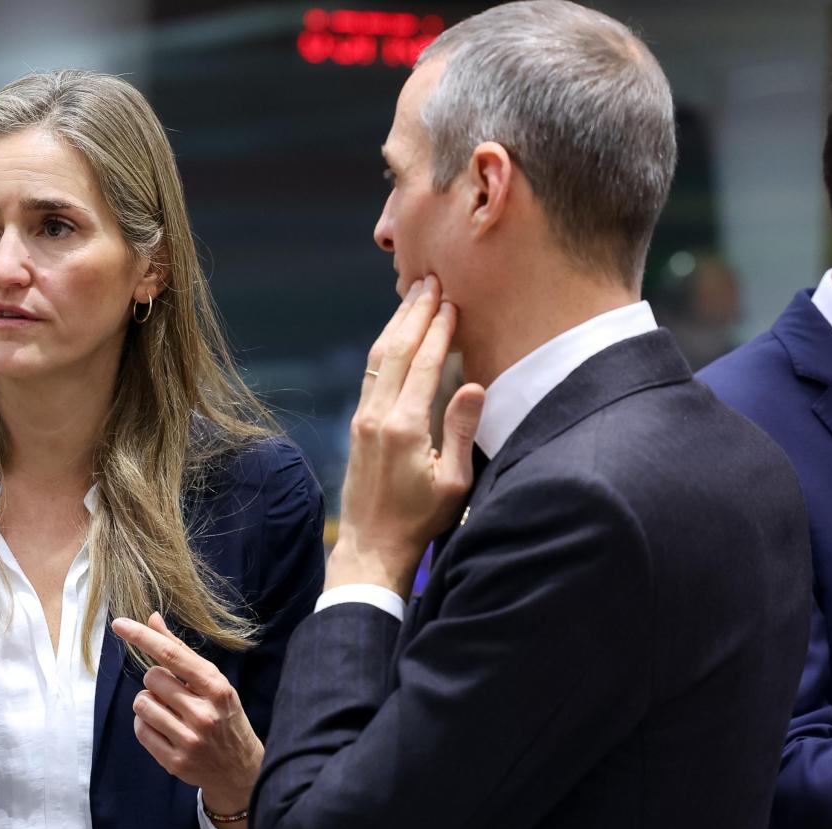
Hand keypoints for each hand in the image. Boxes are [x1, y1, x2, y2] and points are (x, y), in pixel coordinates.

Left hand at [114, 613, 262, 816]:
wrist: (242, 771)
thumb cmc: (224, 717)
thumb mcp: (213, 683)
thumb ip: (181, 652)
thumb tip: (152, 619)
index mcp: (217, 688)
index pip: (171, 655)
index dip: (142, 637)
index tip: (119, 624)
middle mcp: (204, 713)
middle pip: (152, 678)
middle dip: (156, 682)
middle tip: (174, 694)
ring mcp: (189, 739)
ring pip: (142, 703)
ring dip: (149, 703)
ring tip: (169, 712)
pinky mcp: (175, 762)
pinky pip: (140, 729)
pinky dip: (146, 724)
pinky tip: (164, 729)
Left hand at [329, 275, 484, 596]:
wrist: (371, 546)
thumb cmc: (419, 520)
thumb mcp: (453, 482)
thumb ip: (461, 431)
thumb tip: (474, 385)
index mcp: (404, 427)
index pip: (424, 365)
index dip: (438, 330)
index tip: (451, 302)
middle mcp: (377, 416)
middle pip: (396, 351)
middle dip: (414, 314)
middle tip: (429, 281)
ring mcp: (362, 419)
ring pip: (378, 360)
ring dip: (396, 325)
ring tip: (413, 297)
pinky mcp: (357, 426)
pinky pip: (371, 376)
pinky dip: (386, 349)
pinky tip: (396, 336)